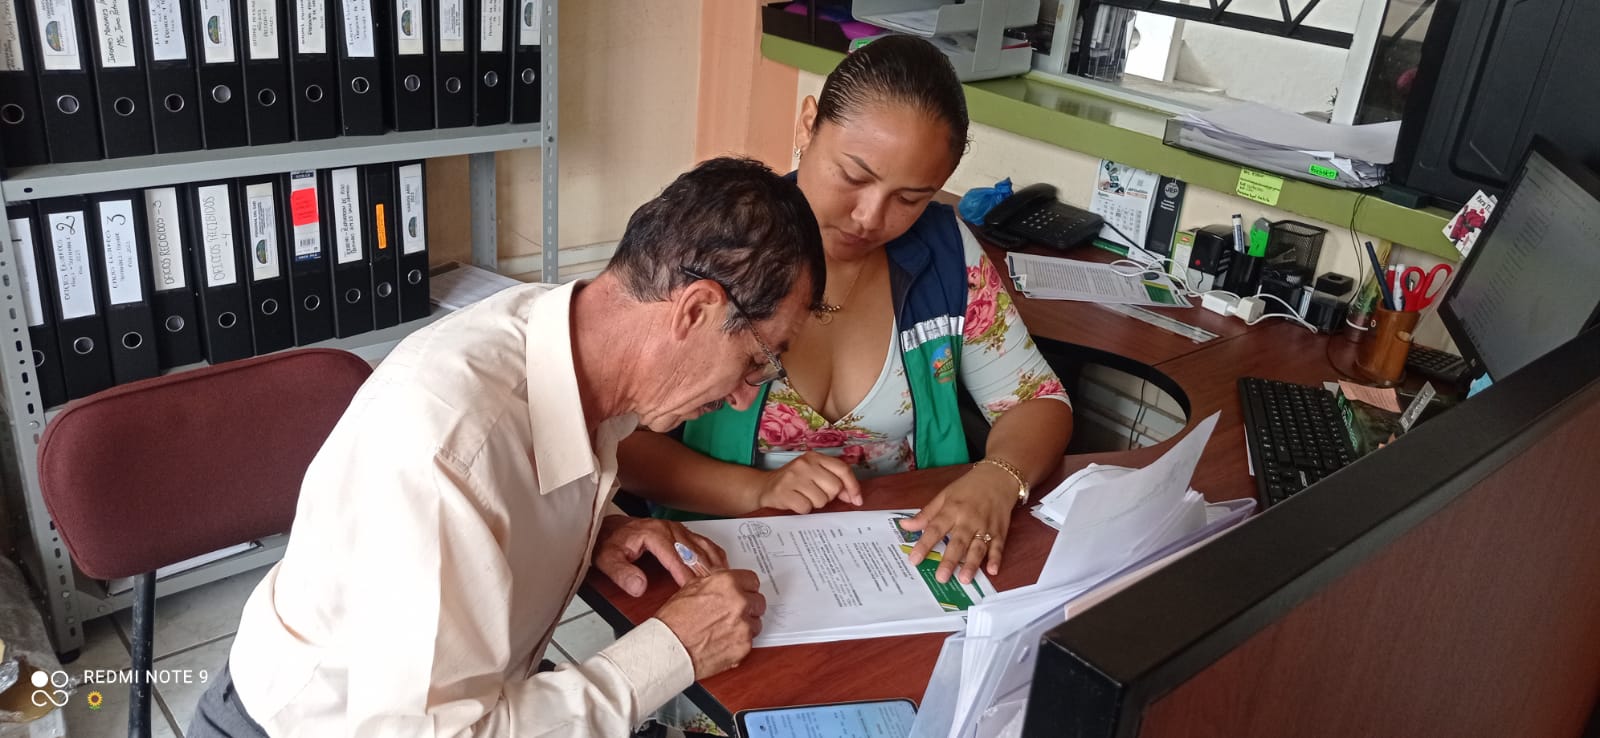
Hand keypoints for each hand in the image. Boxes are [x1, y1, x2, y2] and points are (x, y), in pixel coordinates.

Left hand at [592, 515, 727, 595]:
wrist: (609, 529)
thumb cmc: (609, 544)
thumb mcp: (607, 560)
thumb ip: (621, 574)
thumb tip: (639, 587)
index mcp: (654, 534)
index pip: (677, 558)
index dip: (688, 576)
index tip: (697, 592)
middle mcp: (669, 529)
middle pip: (695, 553)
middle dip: (707, 573)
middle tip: (719, 592)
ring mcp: (677, 529)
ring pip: (703, 547)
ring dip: (715, 564)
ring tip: (726, 583)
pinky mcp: (681, 532)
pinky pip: (704, 543)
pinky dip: (715, 556)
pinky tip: (721, 569)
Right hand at [655, 569, 765, 678]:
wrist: (669, 648)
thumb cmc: (674, 621)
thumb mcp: (691, 588)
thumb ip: (714, 583)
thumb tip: (723, 581)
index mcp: (727, 584)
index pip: (752, 580)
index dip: (746, 587)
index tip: (744, 592)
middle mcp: (739, 602)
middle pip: (758, 601)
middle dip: (748, 606)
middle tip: (734, 613)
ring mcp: (744, 625)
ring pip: (756, 622)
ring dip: (745, 625)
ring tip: (725, 629)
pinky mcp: (744, 646)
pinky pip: (750, 641)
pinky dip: (739, 642)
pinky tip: (723, 641)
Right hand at [752, 451, 862, 512]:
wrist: (764, 486)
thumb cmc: (794, 481)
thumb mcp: (814, 474)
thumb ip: (834, 481)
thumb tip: (853, 497)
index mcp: (815, 457)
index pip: (842, 469)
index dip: (853, 486)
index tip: (856, 500)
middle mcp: (805, 464)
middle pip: (834, 487)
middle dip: (828, 496)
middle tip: (816, 494)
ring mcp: (793, 477)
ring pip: (821, 500)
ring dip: (815, 504)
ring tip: (804, 497)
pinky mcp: (784, 492)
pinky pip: (806, 507)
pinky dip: (803, 509)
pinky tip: (796, 502)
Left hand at [897, 465, 1015, 583]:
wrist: (998, 477)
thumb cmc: (968, 488)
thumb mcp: (944, 496)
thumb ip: (926, 514)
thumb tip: (904, 525)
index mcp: (952, 509)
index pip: (935, 529)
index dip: (924, 544)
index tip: (914, 560)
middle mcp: (968, 519)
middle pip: (958, 542)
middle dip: (950, 560)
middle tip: (941, 577)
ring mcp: (985, 526)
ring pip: (978, 547)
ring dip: (972, 563)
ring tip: (964, 579)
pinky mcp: (1000, 531)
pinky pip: (998, 546)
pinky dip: (996, 558)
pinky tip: (993, 571)